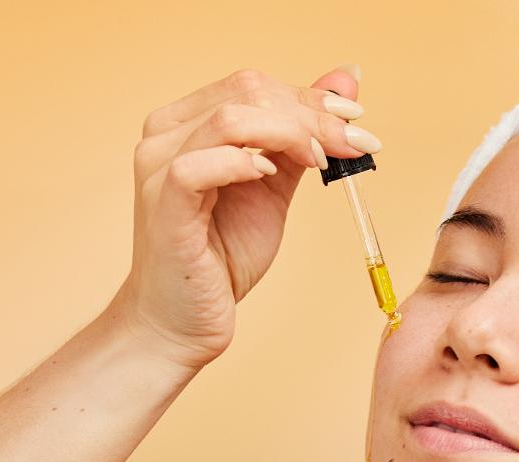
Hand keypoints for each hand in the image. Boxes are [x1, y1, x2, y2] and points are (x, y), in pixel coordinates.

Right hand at [108, 65, 377, 371]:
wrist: (182, 322)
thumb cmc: (222, 257)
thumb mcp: (273, 190)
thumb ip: (303, 139)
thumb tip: (347, 82)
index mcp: (188, 123)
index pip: (253, 85)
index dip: (311, 98)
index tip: (358, 120)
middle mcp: (166, 135)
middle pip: (247, 93)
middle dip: (312, 115)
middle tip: (356, 143)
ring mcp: (159, 168)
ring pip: (229, 120)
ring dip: (290, 135)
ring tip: (322, 163)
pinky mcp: (165, 207)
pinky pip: (198, 167)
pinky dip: (242, 163)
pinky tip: (271, 177)